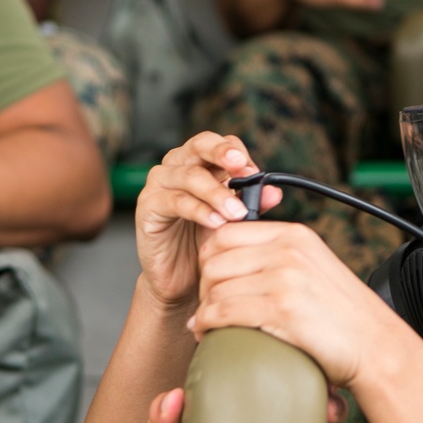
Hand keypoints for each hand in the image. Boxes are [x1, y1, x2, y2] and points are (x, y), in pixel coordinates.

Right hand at [135, 132, 279, 308]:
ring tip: (237, 213)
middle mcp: (177, 166)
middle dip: (223, 154)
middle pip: (200, 145)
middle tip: (244, 169)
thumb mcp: (232, 221)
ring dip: (217, 194)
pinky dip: (199, 211)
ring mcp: (159, 184)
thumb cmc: (203, 244)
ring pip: (191, 176)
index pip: (220, 143)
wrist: (180, 279)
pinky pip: (176, 202)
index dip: (237, 153)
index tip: (255, 172)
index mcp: (199, 162)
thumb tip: (274, 192)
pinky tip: (216, 222)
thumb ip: (252, 204)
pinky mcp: (148, 205)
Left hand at [189, 220, 407, 388]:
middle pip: (214, 260)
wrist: (376, 347)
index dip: (209, 260)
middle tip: (208, 308)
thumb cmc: (342, 316)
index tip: (212, 282)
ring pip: (215, 288)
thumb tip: (231, 263)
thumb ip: (278, 257)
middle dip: (204, 287)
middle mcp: (288, 250)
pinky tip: (210, 333)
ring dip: (204, 310)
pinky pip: (223, 311)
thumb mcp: (312, 268)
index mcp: (294, 234)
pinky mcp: (281, 309)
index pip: (226, 234)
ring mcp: (284, 278)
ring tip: (207, 325)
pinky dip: (208, 325)